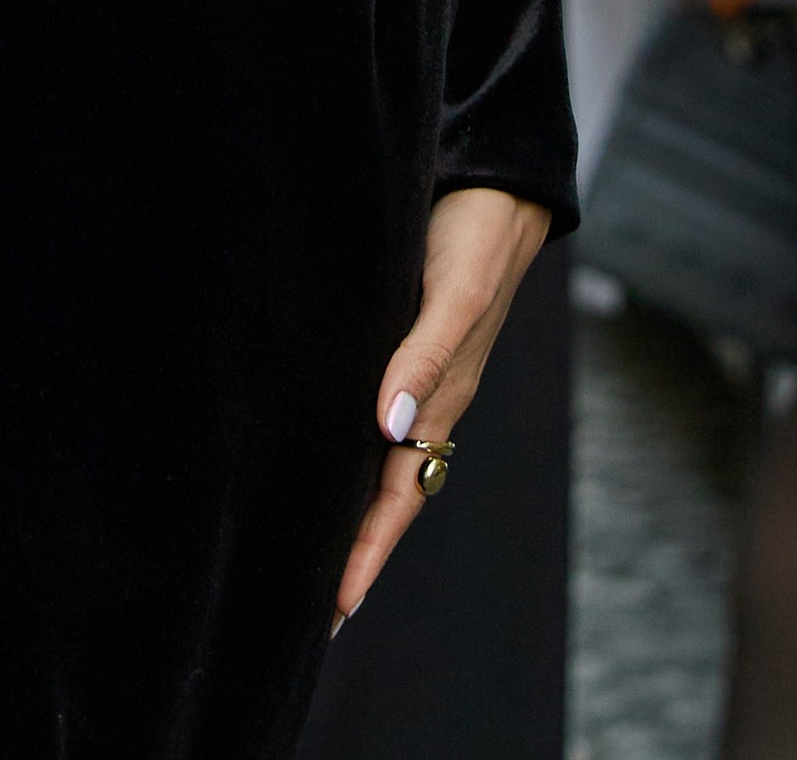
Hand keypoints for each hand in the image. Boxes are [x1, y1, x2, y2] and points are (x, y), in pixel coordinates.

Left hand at [330, 185, 547, 634]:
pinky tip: (312, 452)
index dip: (364, 552)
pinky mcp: (395, 343)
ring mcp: (410, 376)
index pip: (396, 496)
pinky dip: (343, 450)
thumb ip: (424, 357)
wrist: (495, 188)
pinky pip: (365, 416)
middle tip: (306, 608)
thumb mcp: (453, 296)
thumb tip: (390, 426)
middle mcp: (423, 400)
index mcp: (441, 401)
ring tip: (301, 550)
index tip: (333, 608)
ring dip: (346, 507)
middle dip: (350, 550)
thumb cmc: (476, 239)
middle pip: (383, 494)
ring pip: (372, 460)